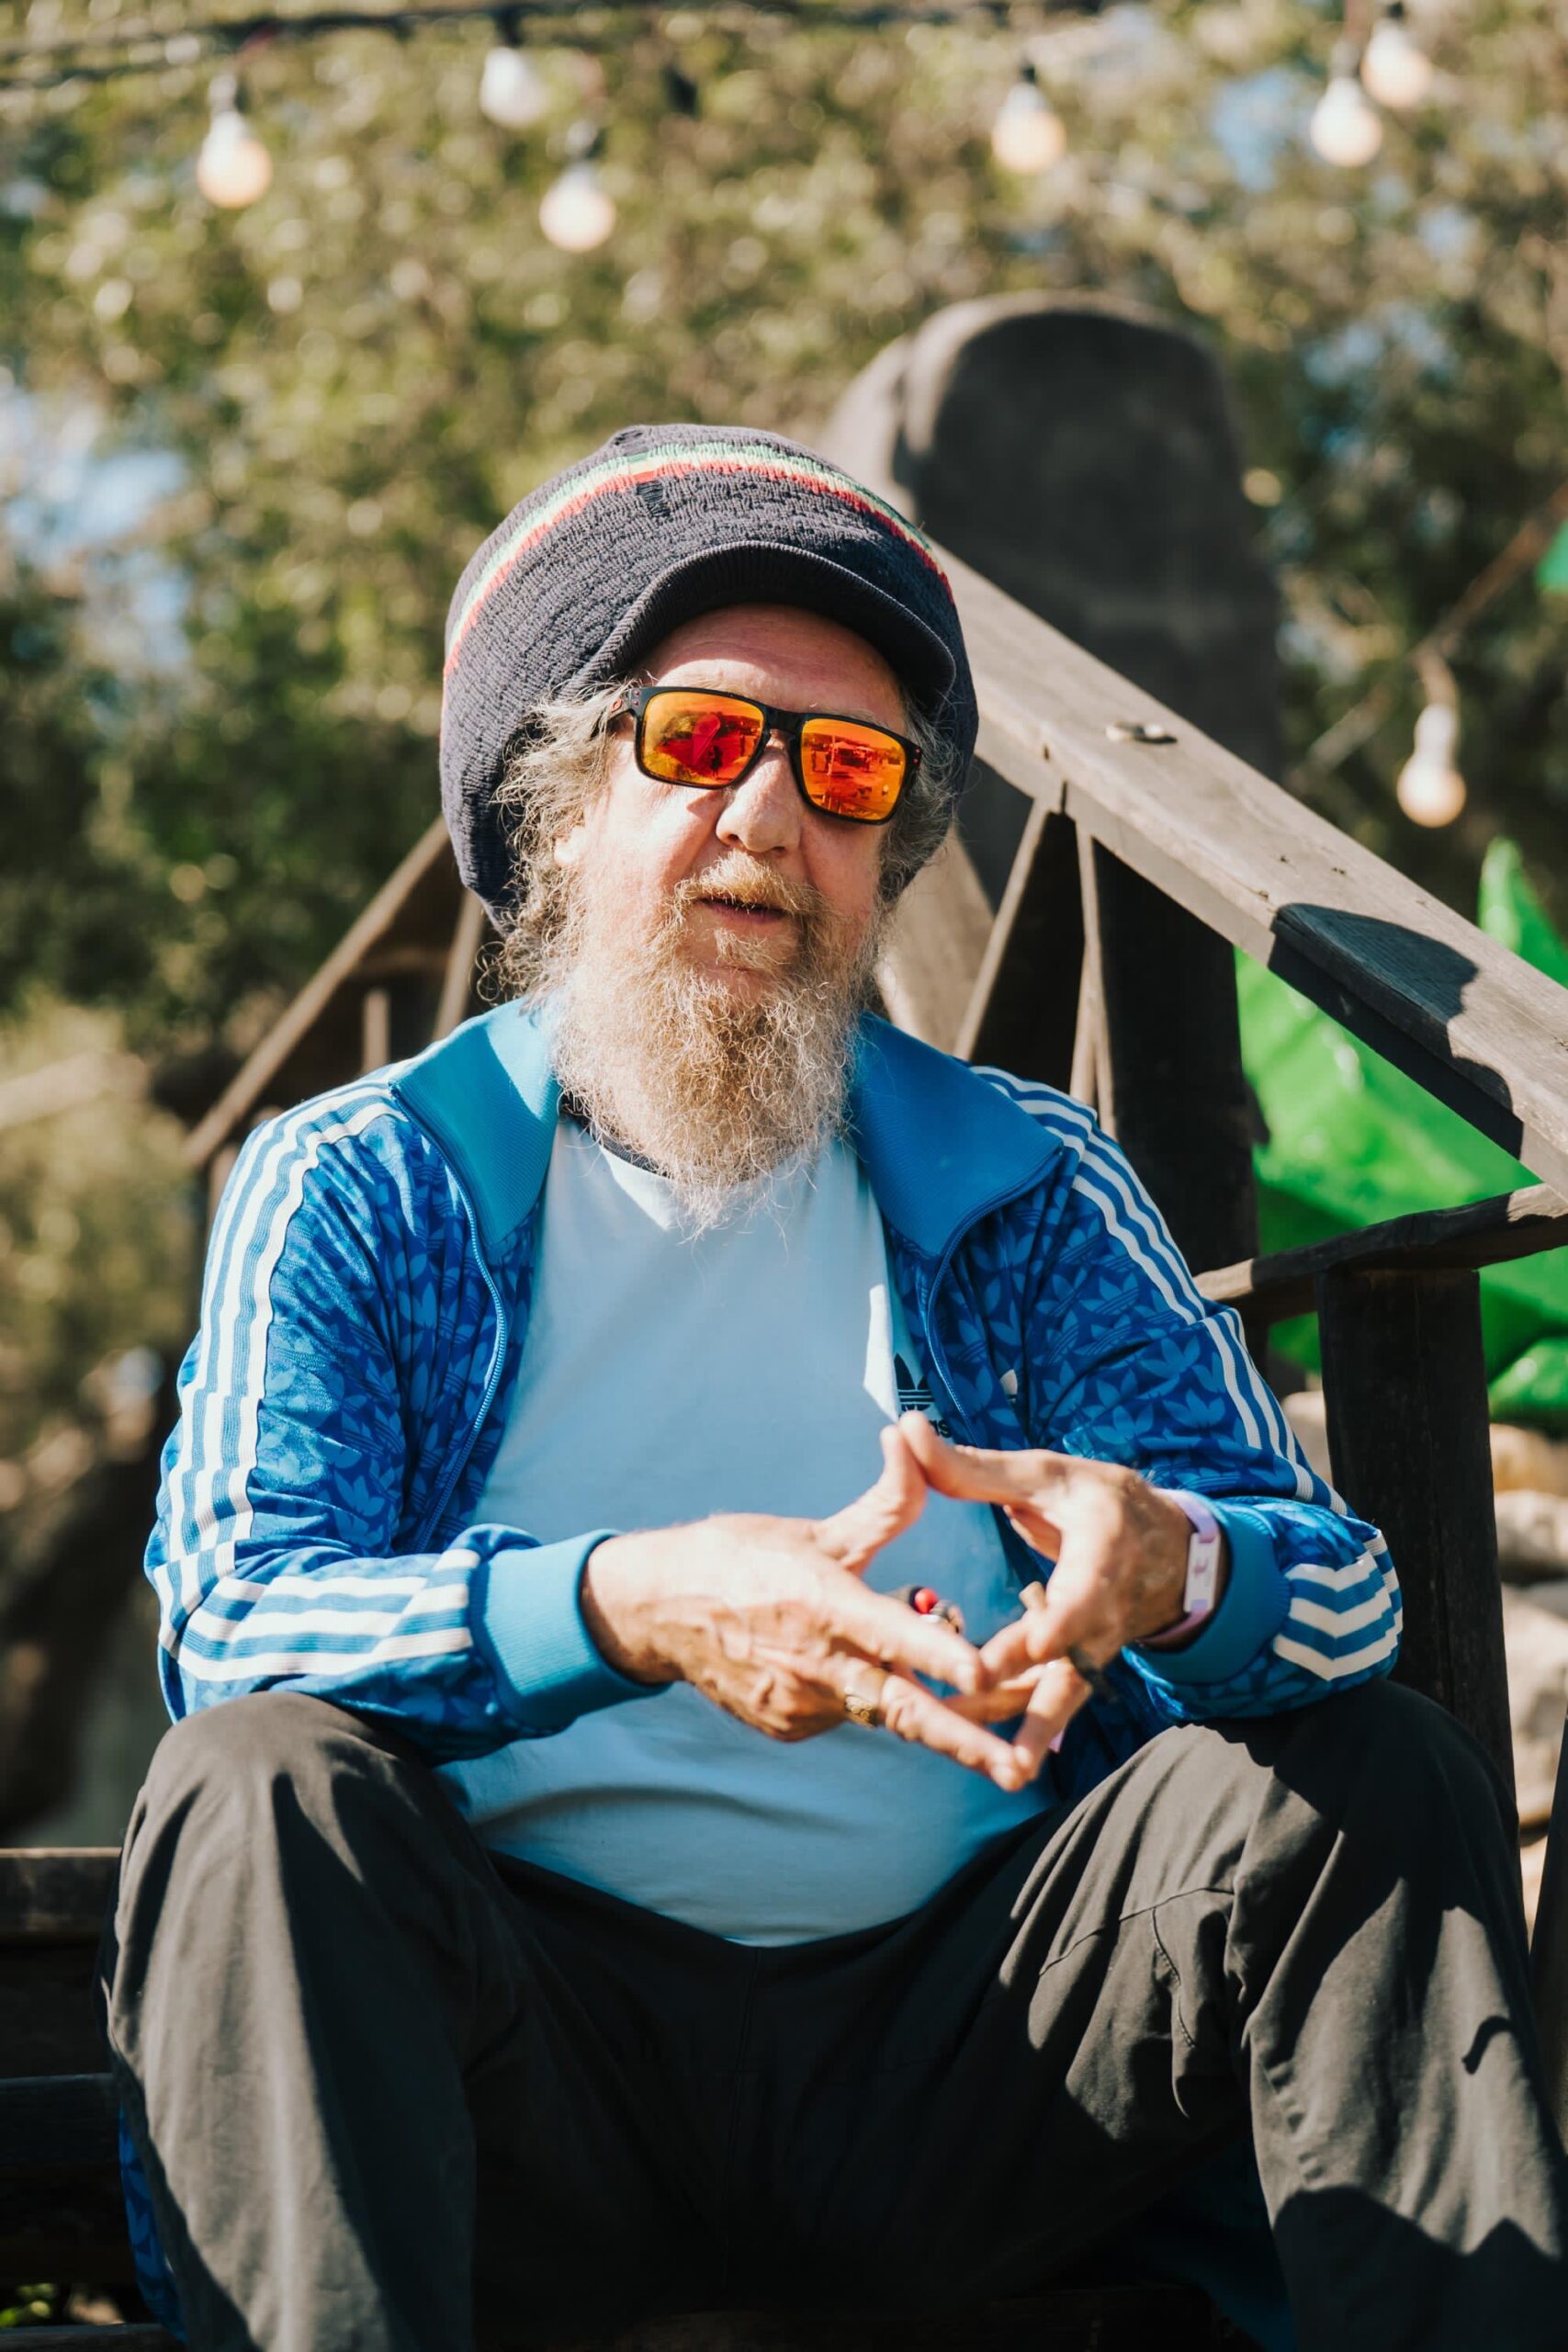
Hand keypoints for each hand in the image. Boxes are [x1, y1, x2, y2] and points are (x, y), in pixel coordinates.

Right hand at [580, 1426, 1033, 1791]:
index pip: (891, 1634)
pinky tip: (873, 1677)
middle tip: (1019, 1768)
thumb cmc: (740, 1558)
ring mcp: (802, 1706)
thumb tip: (914, 1440)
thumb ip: (883, 1502)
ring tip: (1002, 1724)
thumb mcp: (814, 1530)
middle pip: (904, 1711)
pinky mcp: (791, 1729)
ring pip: (885, 1713)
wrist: (659, 1611)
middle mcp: (815, 1665)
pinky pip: (851, 1716)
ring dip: (938, 1714)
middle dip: (967, 1744)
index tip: (983, 1674)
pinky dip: (872, 1699)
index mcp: (823, 1604)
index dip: (939, 1655)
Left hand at [896, 1413, 1224, 1775]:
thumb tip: (906, 1430)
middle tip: (972, 1721)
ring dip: (1028, 1731)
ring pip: (1063, 1695)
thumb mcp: (1045, 1474)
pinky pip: (1056, 1703)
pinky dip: (1029, 1730)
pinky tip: (1002, 1765)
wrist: (1171, 1549)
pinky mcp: (1086, 1670)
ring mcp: (1100, 1648)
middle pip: (1065, 1662)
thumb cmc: (1100, 1502)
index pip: (1077, 1601)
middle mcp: (1107, 1611)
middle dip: (1022, 1697)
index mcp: (1103, 1554)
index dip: (1046, 1630)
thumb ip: (972, 1466)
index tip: (1009, 1655)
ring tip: (1001, 1771)